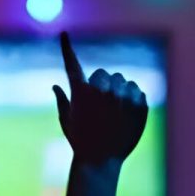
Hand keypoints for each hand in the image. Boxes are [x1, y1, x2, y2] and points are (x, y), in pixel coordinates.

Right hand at [53, 32, 148, 167]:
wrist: (101, 161)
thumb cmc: (80, 142)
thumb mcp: (67, 121)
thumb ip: (62, 101)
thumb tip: (55, 86)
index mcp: (81, 92)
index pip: (72, 64)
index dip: (67, 48)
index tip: (64, 34)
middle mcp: (101, 90)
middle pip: (105, 74)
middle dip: (103, 85)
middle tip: (102, 106)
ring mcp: (121, 96)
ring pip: (123, 81)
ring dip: (120, 92)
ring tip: (115, 114)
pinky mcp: (138, 103)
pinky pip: (137, 91)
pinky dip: (133, 100)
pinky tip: (126, 117)